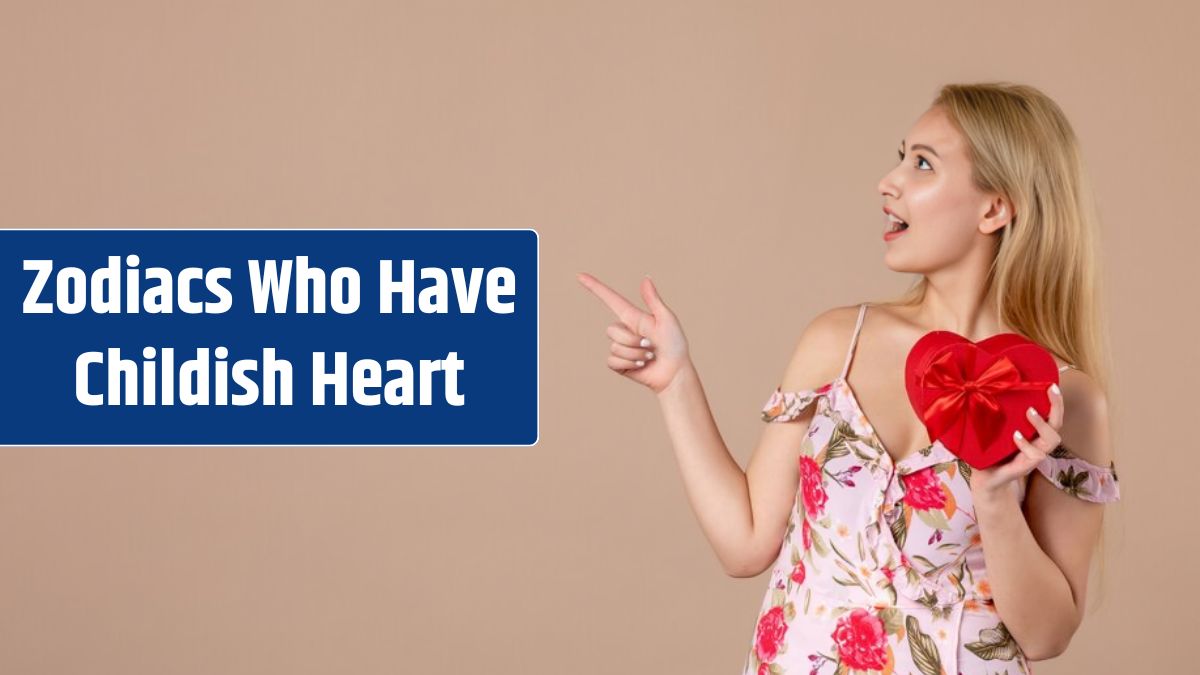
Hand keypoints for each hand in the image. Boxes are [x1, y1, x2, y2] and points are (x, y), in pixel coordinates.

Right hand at [576, 272, 690, 394]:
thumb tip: (646, 278)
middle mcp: (625, 330)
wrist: (674, 372)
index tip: (580, 276)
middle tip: (651, 345)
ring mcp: (620, 347)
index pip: (610, 299)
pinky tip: (641, 366)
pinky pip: (612, 361)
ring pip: (615, 347)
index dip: (595, 287)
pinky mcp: (619, 364)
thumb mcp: (666, 319)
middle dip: (632, 340)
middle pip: (612, 330)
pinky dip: (629, 365)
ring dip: (635, 354)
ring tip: (649, 357)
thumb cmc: (675, 345)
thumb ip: (653, 300)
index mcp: (633, 317)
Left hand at [969, 383, 1063, 502]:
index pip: (1051, 416)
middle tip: (1051, 390)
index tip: (1051, 385)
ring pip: (1052, 440)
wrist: (984, 481)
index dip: (1055, 402)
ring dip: (1042, 424)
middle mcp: (1037, 444)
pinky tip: (1015, 435)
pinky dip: (1026, 444)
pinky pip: (1035, 456)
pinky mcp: (1023, 468)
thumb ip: (991, 416)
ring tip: (1030, 411)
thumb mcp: (992, 432)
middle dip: (1057, 406)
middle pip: (1057, 424)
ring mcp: (1032, 457)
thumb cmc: (989, 453)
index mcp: (1032, 435)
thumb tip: (976, 390)